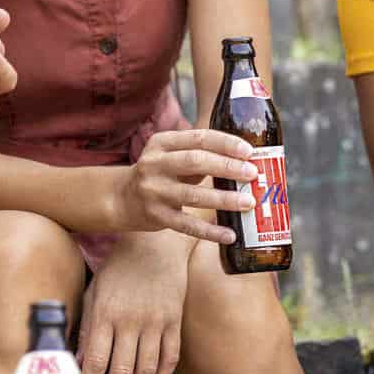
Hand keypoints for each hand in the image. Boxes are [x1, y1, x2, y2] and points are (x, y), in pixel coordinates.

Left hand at [80, 233, 191, 373]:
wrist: (155, 246)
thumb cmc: (117, 270)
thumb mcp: (94, 293)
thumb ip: (86, 329)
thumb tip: (79, 363)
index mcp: (105, 314)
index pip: (96, 362)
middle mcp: (130, 321)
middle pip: (121, 372)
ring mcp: (155, 322)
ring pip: (147, 370)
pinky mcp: (173, 321)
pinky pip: (170, 357)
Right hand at [113, 129, 255, 243]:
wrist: (121, 198)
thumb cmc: (159, 173)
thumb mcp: (170, 154)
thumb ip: (199, 153)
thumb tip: (243, 159)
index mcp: (162, 143)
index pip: (199, 138)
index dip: (226, 143)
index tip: (249, 151)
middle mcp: (154, 164)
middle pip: (196, 162)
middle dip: (228, 167)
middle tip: (252, 174)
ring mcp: (154, 191)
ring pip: (194, 195)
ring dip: (225, 199)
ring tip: (248, 202)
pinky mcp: (156, 216)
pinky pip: (187, 225)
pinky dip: (211, 232)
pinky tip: (230, 235)